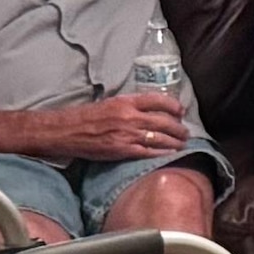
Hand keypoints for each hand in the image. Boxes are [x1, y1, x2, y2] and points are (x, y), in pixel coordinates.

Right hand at [47, 88, 190, 159]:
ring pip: (159, 137)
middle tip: (186, 132)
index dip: (173, 105)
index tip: (181, 111)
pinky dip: (162, 153)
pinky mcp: (122, 150)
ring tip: (182, 143)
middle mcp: (130, 116)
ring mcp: (127, 134)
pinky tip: (171, 154)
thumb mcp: (110, 103)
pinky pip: (148, 152)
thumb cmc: (87, 116)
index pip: (157, 100)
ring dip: (174, 141)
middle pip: (163, 121)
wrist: (68, 131)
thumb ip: (130, 105)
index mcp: (126, 102)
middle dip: (178, 127)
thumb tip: (149, 109)